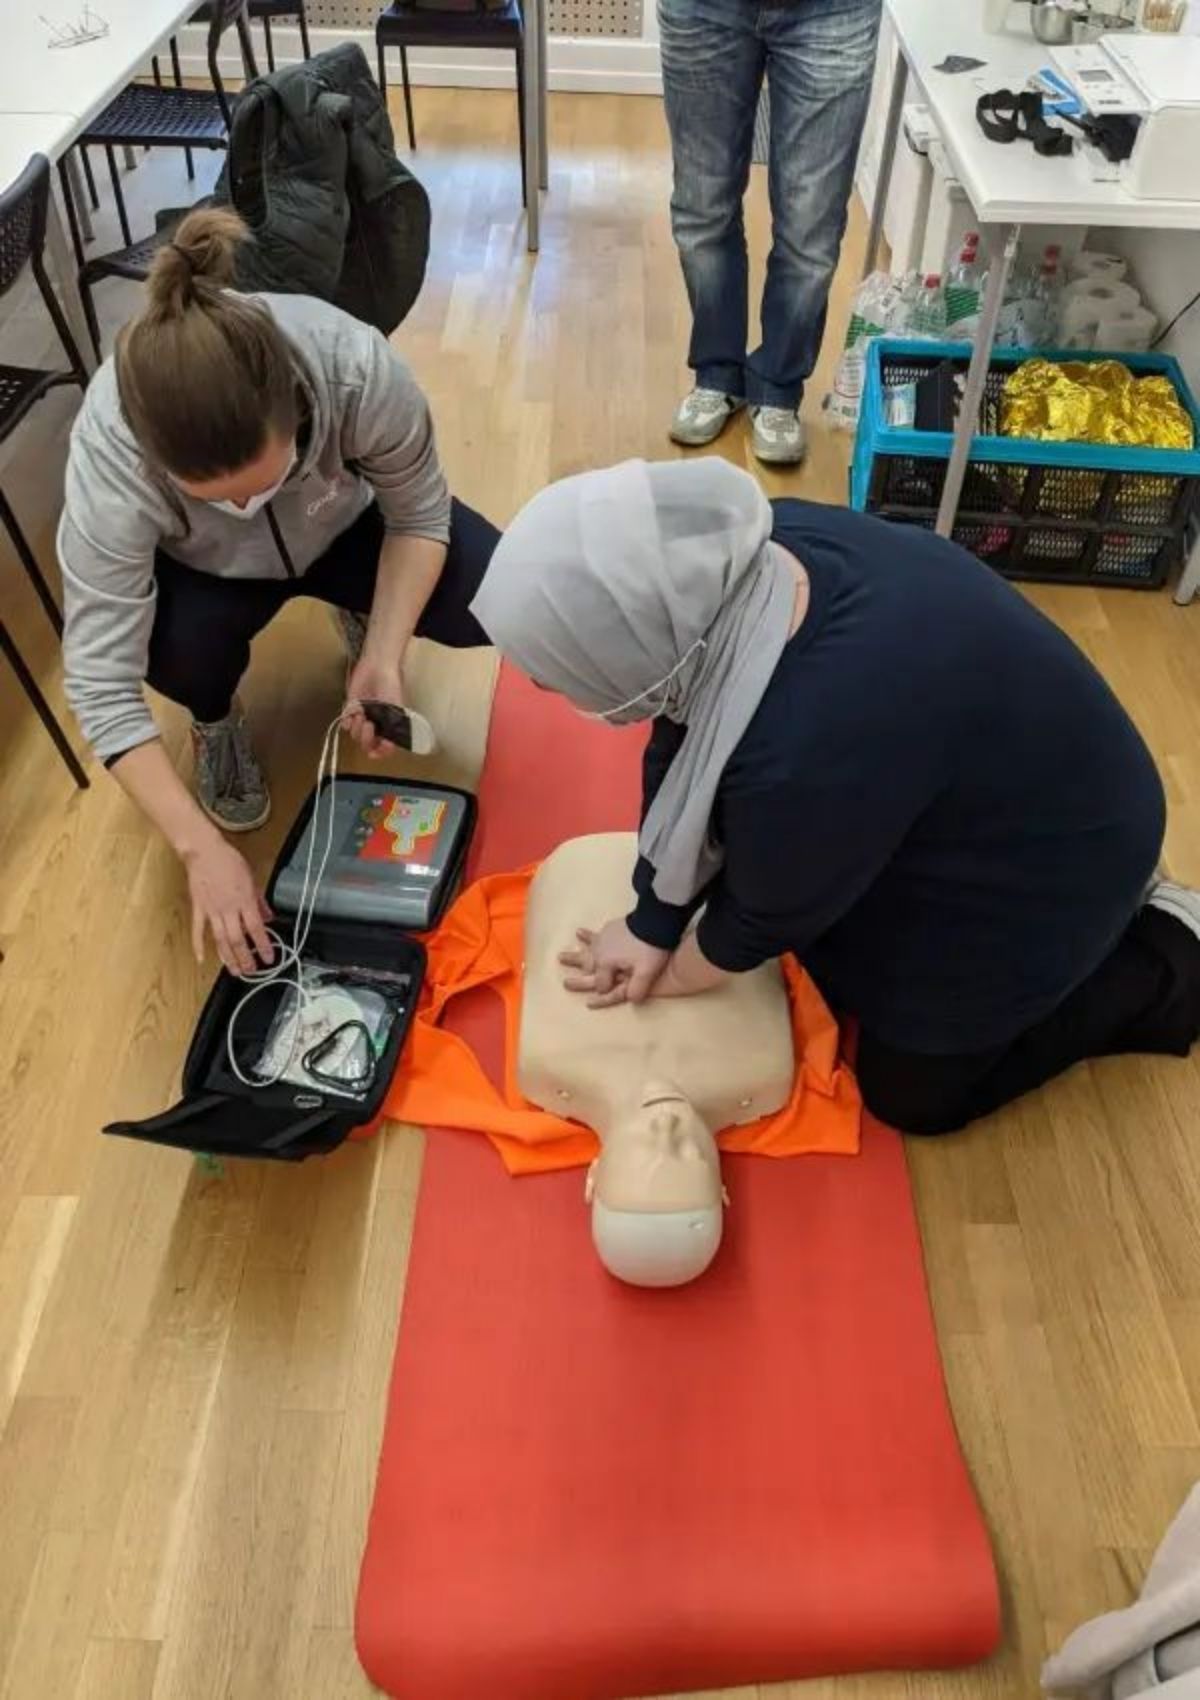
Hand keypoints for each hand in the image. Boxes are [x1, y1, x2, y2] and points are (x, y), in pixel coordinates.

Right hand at [185, 834, 273, 975]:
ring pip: (220, 939)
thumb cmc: (229, 861)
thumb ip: (260, 901)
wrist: (205, 851)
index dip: (263, 946)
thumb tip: (268, 917)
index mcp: (244, 901)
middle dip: (246, 958)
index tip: (269, 958)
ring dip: (228, 957)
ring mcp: (212, 910)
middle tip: (252, 971)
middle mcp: (229, 909)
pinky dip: (199, 946)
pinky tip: (202, 959)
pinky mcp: (198, 909)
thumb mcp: (252, 879)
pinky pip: (198, 930)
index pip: (257, 929)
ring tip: (234, 970)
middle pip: (238, 939)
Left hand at [344, 653, 406, 759]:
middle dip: (366, 738)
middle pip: (367, 744)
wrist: (376, 667)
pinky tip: (353, 712)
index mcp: (389, 726)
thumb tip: (387, 743)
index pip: (384, 747)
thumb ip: (392, 727)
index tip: (374, 753)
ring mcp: (363, 718)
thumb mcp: (396, 708)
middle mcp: (376, 725)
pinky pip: (345, 724)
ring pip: (355, 735)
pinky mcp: (351, 710)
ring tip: (361, 712)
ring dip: (357, 727)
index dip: (379, 752)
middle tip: (368, 724)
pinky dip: (347, 721)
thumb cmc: (390, 685)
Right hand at [558, 917, 669, 1008]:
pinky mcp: (608, 929)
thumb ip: (637, 989)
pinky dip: (586, 936)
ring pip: (586, 951)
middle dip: (579, 978)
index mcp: (606, 964)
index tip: (609, 993)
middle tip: (565, 984)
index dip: (606, 991)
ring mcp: (602, 939)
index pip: (602, 985)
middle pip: (587, 968)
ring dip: (574, 956)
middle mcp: (599, 952)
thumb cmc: (649, 949)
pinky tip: (579, 932)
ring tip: (560, 956)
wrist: (653, 921)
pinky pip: (594, 935)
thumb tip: (631, 1000)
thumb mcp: (646, 973)